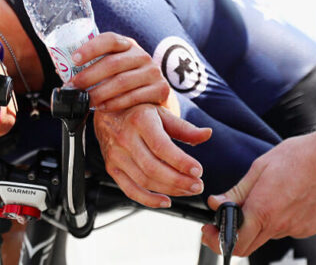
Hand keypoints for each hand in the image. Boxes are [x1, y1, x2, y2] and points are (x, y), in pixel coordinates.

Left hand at [68, 32, 169, 111]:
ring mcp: (153, 71)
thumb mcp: (114, 68)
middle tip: (73, 88)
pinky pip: (134, 97)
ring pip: (122, 82)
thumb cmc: (126, 81)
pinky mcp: (160, 89)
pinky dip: (115, 103)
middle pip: (112, 63)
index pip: (109, 39)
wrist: (155, 97)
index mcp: (127, 45)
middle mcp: (142, 55)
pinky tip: (102, 108)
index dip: (91, 48)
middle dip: (89, 77)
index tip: (74, 59)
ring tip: (85, 101)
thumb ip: (95, 67)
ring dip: (99, 93)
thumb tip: (63, 74)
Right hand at [94, 104, 211, 207]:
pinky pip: (130, 190)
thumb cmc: (138, 112)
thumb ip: (184, 127)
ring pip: (144, 180)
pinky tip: (166, 201)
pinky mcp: (112, 168)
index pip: (161, 146)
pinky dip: (148, 200)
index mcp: (140, 121)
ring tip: (188, 190)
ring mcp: (116, 155)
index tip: (198, 171)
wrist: (108, 114)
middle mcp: (125, 138)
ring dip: (169, 190)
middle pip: (153, 167)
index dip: (180, 161)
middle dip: (178, 180)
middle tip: (198, 185)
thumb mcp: (161, 113)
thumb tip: (207, 134)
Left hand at [199, 132, 315, 255]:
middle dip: (234, 234)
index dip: (217, 240)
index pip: (234, 243)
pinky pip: (287, 228)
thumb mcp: (258, 169)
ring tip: (268, 194)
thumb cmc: (297, 157)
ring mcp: (297, 229)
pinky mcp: (310, 228)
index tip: (211, 230)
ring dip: (260, 222)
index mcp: (263, 210)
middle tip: (228, 216)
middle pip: (249, 244)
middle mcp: (280, 225)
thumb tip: (216, 203)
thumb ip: (236, 192)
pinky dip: (280, 218)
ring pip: (269, 233)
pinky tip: (287, 197)